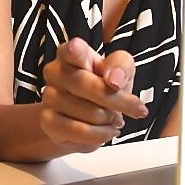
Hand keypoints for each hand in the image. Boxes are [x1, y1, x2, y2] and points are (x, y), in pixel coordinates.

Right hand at [39, 38, 148, 152]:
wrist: (86, 116)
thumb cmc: (104, 86)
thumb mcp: (122, 70)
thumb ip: (121, 65)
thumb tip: (114, 80)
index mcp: (71, 53)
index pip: (72, 49)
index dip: (76, 51)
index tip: (79, 51)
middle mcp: (54, 71)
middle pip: (89, 87)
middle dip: (120, 101)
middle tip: (137, 108)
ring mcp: (49, 97)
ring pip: (90, 113)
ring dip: (110, 120)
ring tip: (112, 118)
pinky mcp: (47, 121)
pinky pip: (81, 132)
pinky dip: (101, 135)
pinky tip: (106, 130)